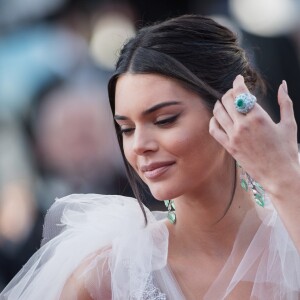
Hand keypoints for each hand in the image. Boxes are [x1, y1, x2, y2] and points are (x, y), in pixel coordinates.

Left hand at [209, 75, 298, 194]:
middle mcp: (243, 125)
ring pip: (218, 113)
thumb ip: (285, 102)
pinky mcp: (229, 147)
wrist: (279, 174)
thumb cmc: (286, 150)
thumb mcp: (289, 123)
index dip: (238, 82)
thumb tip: (283, 85)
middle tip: (233, 92)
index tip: (239, 79)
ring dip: (219, 104)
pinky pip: (213, 130)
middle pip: (227, 100)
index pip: (241, 93)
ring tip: (223, 102)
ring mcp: (233, 136)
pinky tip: (217, 118)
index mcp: (258, 117)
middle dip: (229, 92)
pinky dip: (213, 121)